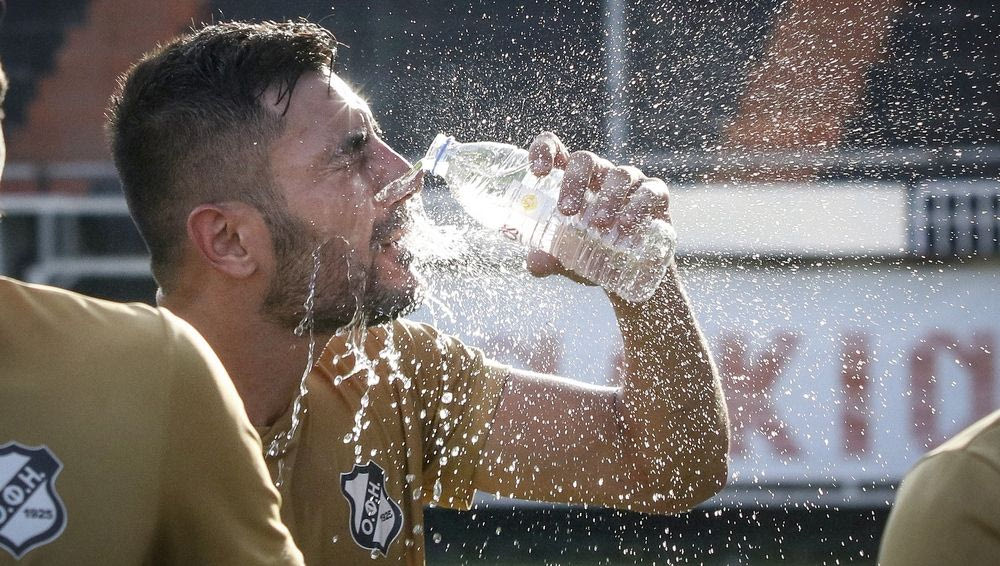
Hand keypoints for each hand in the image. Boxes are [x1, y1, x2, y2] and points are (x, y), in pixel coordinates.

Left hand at [525, 131, 670, 279]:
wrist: (632, 274)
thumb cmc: (592, 253)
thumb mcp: (565, 257)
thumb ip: (547, 258)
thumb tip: (535, 264)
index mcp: (571, 180)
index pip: (555, 150)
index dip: (544, 150)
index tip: (538, 171)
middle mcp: (599, 174)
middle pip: (585, 160)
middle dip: (574, 182)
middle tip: (566, 212)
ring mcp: (629, 182)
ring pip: (618, 175)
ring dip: (607, 198)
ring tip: (599, 225)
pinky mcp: (655, 195)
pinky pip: (649, 192)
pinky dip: (638, 206)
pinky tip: (627, 225)